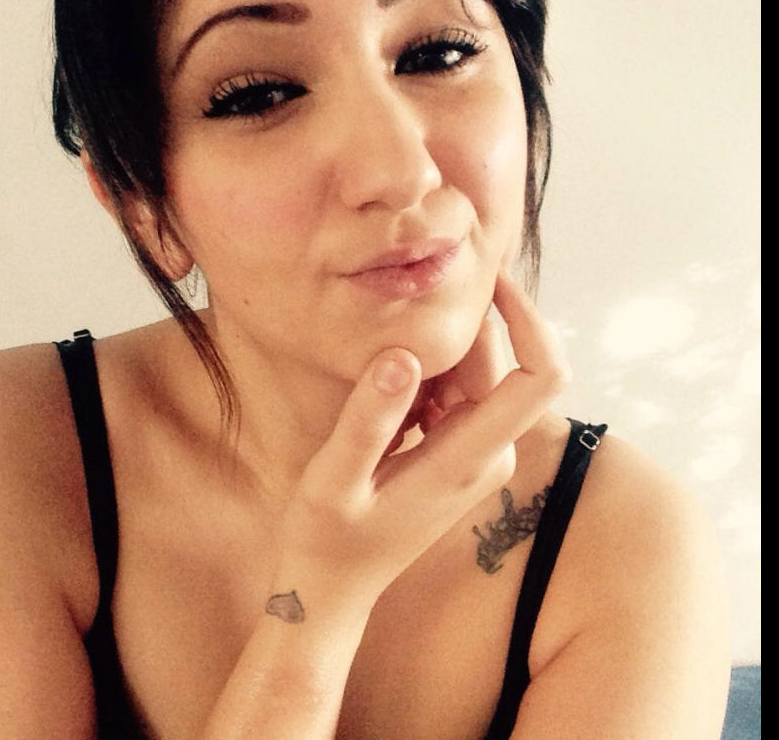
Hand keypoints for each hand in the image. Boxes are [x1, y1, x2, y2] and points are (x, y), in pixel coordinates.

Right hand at [274, 271, 569, 603]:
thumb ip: (368, 420)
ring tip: (377, 376)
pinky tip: (384, 399)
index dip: (528, 318)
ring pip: (478, 373)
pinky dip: (428, 378)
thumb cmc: (327, 540)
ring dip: (436, 357)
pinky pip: (460, 392)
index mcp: (470, 459)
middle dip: (455, 333)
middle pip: (500, 362)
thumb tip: (402, 356)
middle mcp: (490, 454)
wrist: (335, 587)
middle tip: (390, 328)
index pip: (539, 375)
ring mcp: (480, 454)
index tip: (488, 279)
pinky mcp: (463, 453)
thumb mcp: (334, 481)